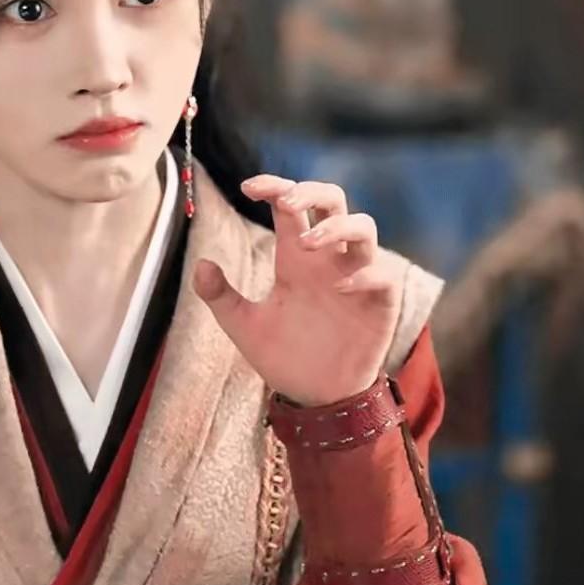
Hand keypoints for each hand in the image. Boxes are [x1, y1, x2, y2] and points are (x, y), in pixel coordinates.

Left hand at [194, 175, 403, 406]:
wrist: (316, 398)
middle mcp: (326, 259)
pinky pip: (383, 275)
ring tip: (306, 243)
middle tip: (284, 203)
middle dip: (311, 191)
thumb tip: (201, 264)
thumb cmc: (284, 357)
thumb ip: (221, 296)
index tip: (248, 187)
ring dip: (336, 226)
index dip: (273, 186)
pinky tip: (339, 289)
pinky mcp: (379, 303)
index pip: (289, 205)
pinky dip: (364, 274)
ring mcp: (355, 277)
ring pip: (363, 226)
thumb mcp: (244, 326)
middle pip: (332, 200)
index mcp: (294, 256)